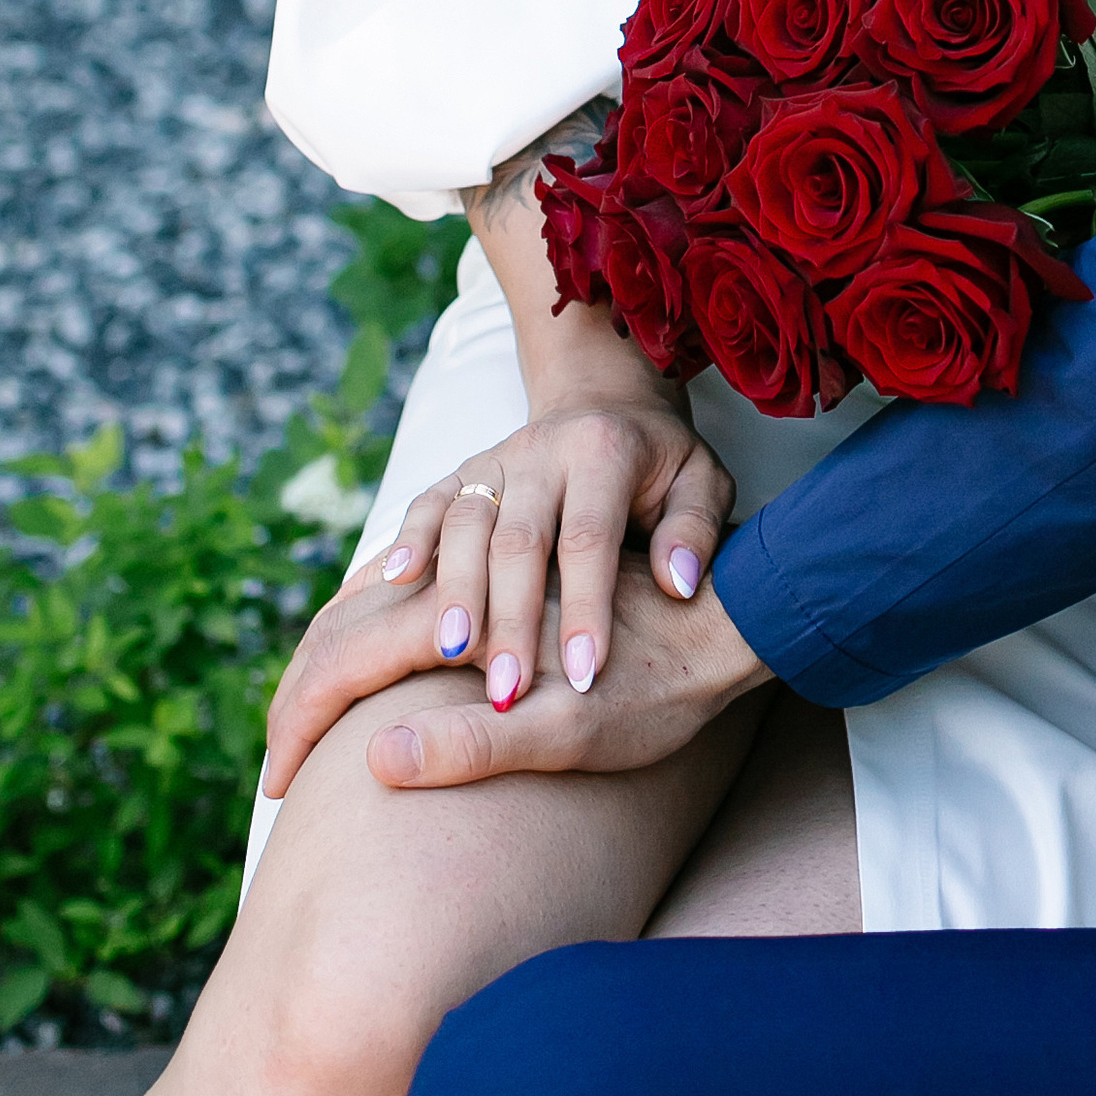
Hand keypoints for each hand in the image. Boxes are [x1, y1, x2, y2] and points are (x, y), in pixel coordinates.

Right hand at [261, 382, 732, 794]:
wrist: (610, 403)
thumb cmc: (665, 466)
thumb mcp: (704, 483)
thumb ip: (694, 530)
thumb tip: (677, 583)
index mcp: (604, 452)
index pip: (591, 537)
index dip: (587, 608)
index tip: (586, 677)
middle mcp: (543, 450)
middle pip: (519, 537)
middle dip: (513, 617)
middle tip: (509, 692)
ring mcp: (497, 457)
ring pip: (465, 521)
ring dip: (456, 590)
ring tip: (451, 657)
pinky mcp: (464, 468)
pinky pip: (428, 501)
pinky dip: (407, 540)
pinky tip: (391, 587)